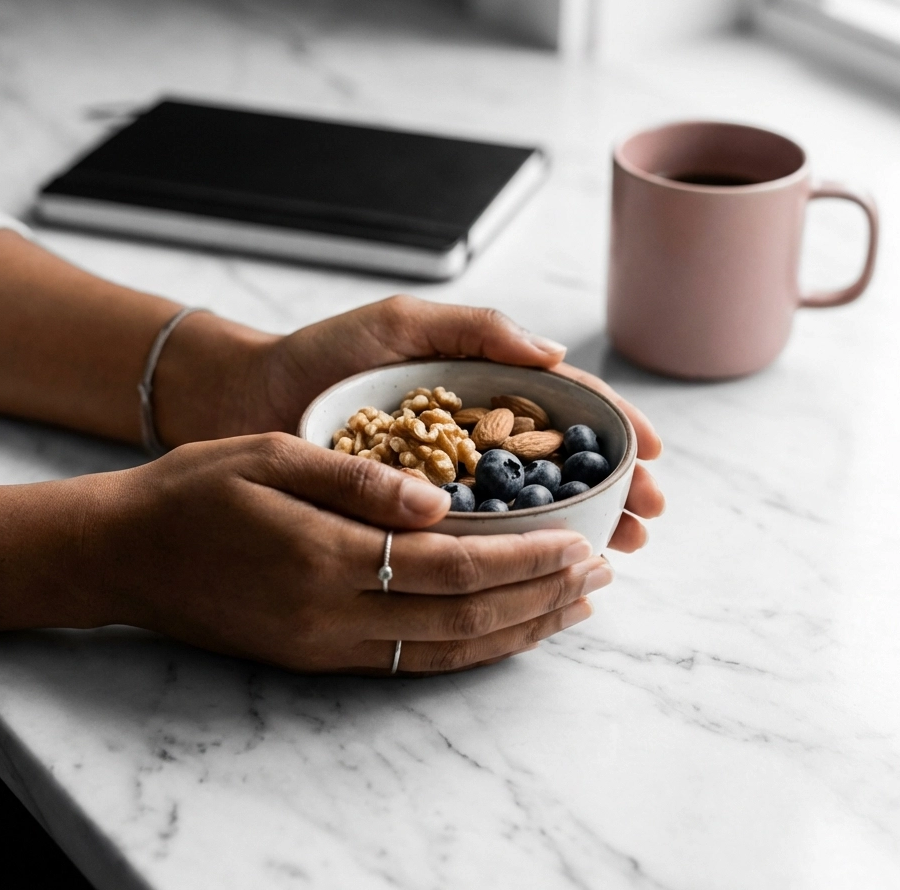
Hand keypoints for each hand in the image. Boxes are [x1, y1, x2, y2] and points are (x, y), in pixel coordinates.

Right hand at [95, 434, 612, 673]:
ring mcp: (324, 646)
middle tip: (601, 571)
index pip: (454, 569)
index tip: (582, 542)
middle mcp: (332, 616)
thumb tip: (444, 502)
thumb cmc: (192, 491)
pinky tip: (502, 631)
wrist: (121, 555)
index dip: (526, 559)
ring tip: (573, 606)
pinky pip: (410, 662)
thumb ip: (360, 481)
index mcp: (325, 558)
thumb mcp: (269, 456)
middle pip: (463, 619)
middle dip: (540, 596)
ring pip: (445, 651)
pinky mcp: (316, 657)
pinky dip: (469, 649)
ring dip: (517, 629)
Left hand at [155, 296, 664, 551]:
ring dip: (578, 528)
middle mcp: (469, 441)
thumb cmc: (320, 355)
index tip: (653, 458)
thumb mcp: (397, 325)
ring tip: (617, 551)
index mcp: (476, 390)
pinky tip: (543, 574)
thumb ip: (471, 328)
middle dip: (611, 490)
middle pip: (558, 465)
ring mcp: (444, 484)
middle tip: (648, 523)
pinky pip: (473, 542)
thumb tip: (555, 355)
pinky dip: (514, 557)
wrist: (246, 401)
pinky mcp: (411, 522)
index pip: (561, 408)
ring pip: (526, 510)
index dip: (612, 431)